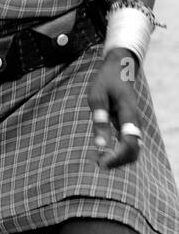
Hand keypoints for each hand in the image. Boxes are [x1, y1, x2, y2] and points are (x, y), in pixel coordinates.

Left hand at [87, 49, 143, 168]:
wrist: (120, 69)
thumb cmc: (106, 82)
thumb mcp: (97, 97)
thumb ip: (99, 120)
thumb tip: (99, 144)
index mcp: (129, 115)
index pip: (130, 144)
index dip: (117, 157)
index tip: (101, 162)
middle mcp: (135, 123)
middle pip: (134, 152)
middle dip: (118, 161)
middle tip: (98, 164)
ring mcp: (134, 125)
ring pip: (133, 150)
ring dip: (119, 159)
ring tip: (99, 160)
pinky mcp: (130, 126)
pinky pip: (129, 145)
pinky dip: (119, 153)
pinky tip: (104, 152)